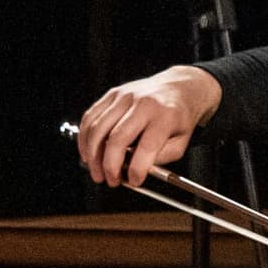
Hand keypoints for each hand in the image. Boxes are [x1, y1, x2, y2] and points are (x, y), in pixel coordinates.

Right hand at [76, 66, 220, 185]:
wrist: (179, 86)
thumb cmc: (179, 115)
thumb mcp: (182, 141)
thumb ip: (161, 158)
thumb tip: (136, 170)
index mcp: (165, 115)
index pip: (147, 146)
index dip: (138, 169)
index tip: (135, 181)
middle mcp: (143, 103)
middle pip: (117, 138)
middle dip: (110, 165)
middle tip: (111, 180)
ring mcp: (124, 96)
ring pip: (98, 128)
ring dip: (93, 155)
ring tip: (96, 172)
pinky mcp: (112, 94)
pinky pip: (90, 117)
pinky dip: (85, 138)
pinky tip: (87, 152)